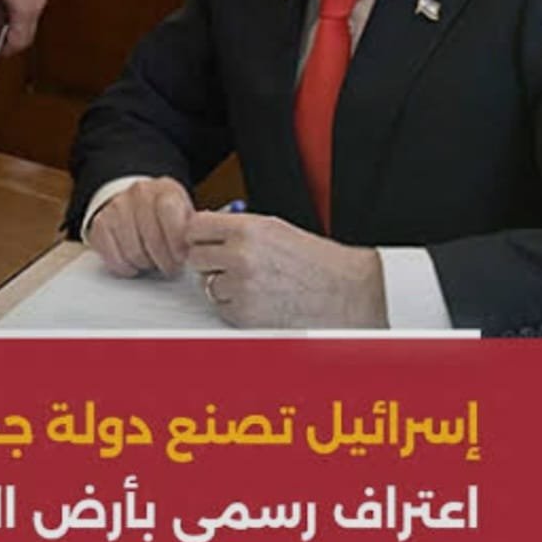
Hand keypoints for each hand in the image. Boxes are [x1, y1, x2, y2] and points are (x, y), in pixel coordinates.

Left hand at [0, 0, 45, 53]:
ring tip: (5, 29)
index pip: (18, 41)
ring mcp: (39, 2)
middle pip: (28, 38)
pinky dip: (24, 20)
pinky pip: (33, 15)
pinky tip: (13, 15)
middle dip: (15, 44)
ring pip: (31, 27)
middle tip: (2, 45)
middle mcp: (35, 9)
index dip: (7, 50)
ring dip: (20, 32)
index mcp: (23, 12)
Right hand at [88, 177, 193, 277]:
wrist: (134, 201)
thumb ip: (193, 229)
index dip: (177, 242)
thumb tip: (202, 249)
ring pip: (133, 252)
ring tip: (152, 260)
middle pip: (151, 238)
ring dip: (146, 264)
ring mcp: (116, 207)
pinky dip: (126, 267)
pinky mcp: (100, 224)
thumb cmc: (163, 212)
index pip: (169, 213)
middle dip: (165, 261)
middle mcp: (139, 194)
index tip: (182, 257)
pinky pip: (114, 258)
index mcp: (164, 189)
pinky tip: (134, 261)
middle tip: (171, 266)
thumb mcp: (184, 213)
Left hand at [185, 211, 386, 327]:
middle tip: (226, 263)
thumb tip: (207, 229)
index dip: (199, 234)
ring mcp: (241, 287)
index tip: (204, 239)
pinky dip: (234, 305)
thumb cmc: (316, 261)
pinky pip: (222, 308)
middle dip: (207, 261)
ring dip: (221, 285)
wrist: (346, 292)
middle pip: (195, 257)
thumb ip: (238, 228)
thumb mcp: (274, 228)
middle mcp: (240, 256)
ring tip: (251, 282)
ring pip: (207, 285)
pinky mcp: (245, 314)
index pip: (195, 226)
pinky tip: (258, 298)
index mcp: (248, 229)